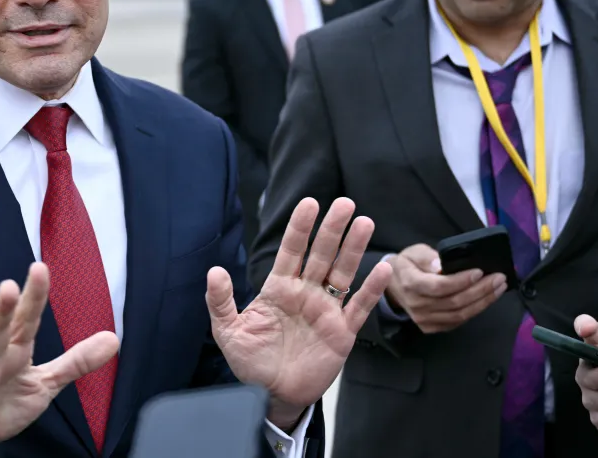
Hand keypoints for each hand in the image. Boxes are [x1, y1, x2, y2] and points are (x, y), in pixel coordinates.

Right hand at [0, 262, 119, 441]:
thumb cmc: (9, 404)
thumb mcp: (48, 382)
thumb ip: (76, 362)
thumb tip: (114, 339)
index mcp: (16, 344)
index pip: (28, 315)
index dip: (34, 294)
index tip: (40, 268)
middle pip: (1, 322)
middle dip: (4, 306)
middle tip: (10, 288)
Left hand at [205, 197, 392, 429]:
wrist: (272, 395)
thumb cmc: (250, 362)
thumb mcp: (228, 332)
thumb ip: (220, 302)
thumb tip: (214, 270)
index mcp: (279, 288)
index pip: (292, 251)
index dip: (300, 228)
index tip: (308, 203)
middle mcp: (305, 293)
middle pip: (322, 255)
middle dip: (332, 229)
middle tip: (344, 203)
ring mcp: (325, 311)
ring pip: (343, 273)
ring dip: (354, 249)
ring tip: (364, 222)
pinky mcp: (342, 333)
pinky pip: (359, 307)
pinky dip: (372, 289)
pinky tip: (383, 269)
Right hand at [384, 243, 505, 333]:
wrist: (393, 286)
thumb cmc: (407, 265)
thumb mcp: (413, 252)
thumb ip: (427, 257)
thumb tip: (440, 265)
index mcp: (410, 283)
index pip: (439, 286)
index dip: (461, 281)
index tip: (479, 271)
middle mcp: (417, 305)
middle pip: (454, 302)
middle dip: (481, 290)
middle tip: (499, 278)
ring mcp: (424, 319)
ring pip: (460, 314)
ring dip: (483, 302)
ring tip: (498, 288)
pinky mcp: (431, 327)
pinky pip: (458, 322)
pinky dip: (475, 311)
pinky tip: (486, 299)